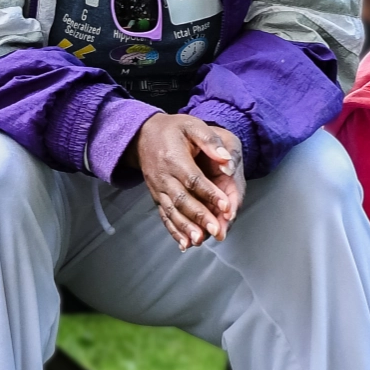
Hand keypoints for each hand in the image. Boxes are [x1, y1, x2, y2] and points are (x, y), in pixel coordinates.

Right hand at [124, 114, 243, 249]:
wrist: (142, 135)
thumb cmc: (172, 130)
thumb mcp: (192, 125)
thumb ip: (210, 141)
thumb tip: (226, 158)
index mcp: (174, 158)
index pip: (194, 179)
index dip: (210, 194)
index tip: (225, 205)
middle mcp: (163, 176)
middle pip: (182, 200)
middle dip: (200, 217)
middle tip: (216, 230)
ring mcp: (158, 188)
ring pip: (172, 211)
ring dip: (186, 228)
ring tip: (200, 240)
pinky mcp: (156, 196)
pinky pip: (164, 215)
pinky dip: (173, 231)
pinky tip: (184, 243)